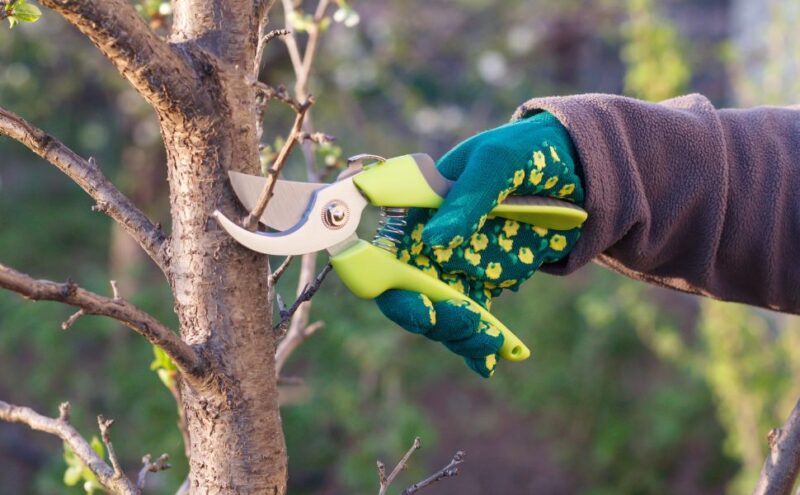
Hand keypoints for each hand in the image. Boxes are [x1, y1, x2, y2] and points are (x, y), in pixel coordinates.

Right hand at [375, 112, 584, 376]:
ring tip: (492, 344)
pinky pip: (474, 319)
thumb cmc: (525, 152)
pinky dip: (480, 346)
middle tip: (468, 324)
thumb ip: (467, 199)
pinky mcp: (483, 282)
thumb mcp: (498, 162)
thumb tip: (434, 241)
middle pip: (410, 294)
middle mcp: (428, 242)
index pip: (385, 254)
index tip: (423, 306)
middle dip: (433, 318)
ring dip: (461, 336)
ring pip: (442, 313)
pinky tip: (490, 363)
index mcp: (417, 209)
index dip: (391, 286)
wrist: (574, 167)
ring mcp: (455, 265)